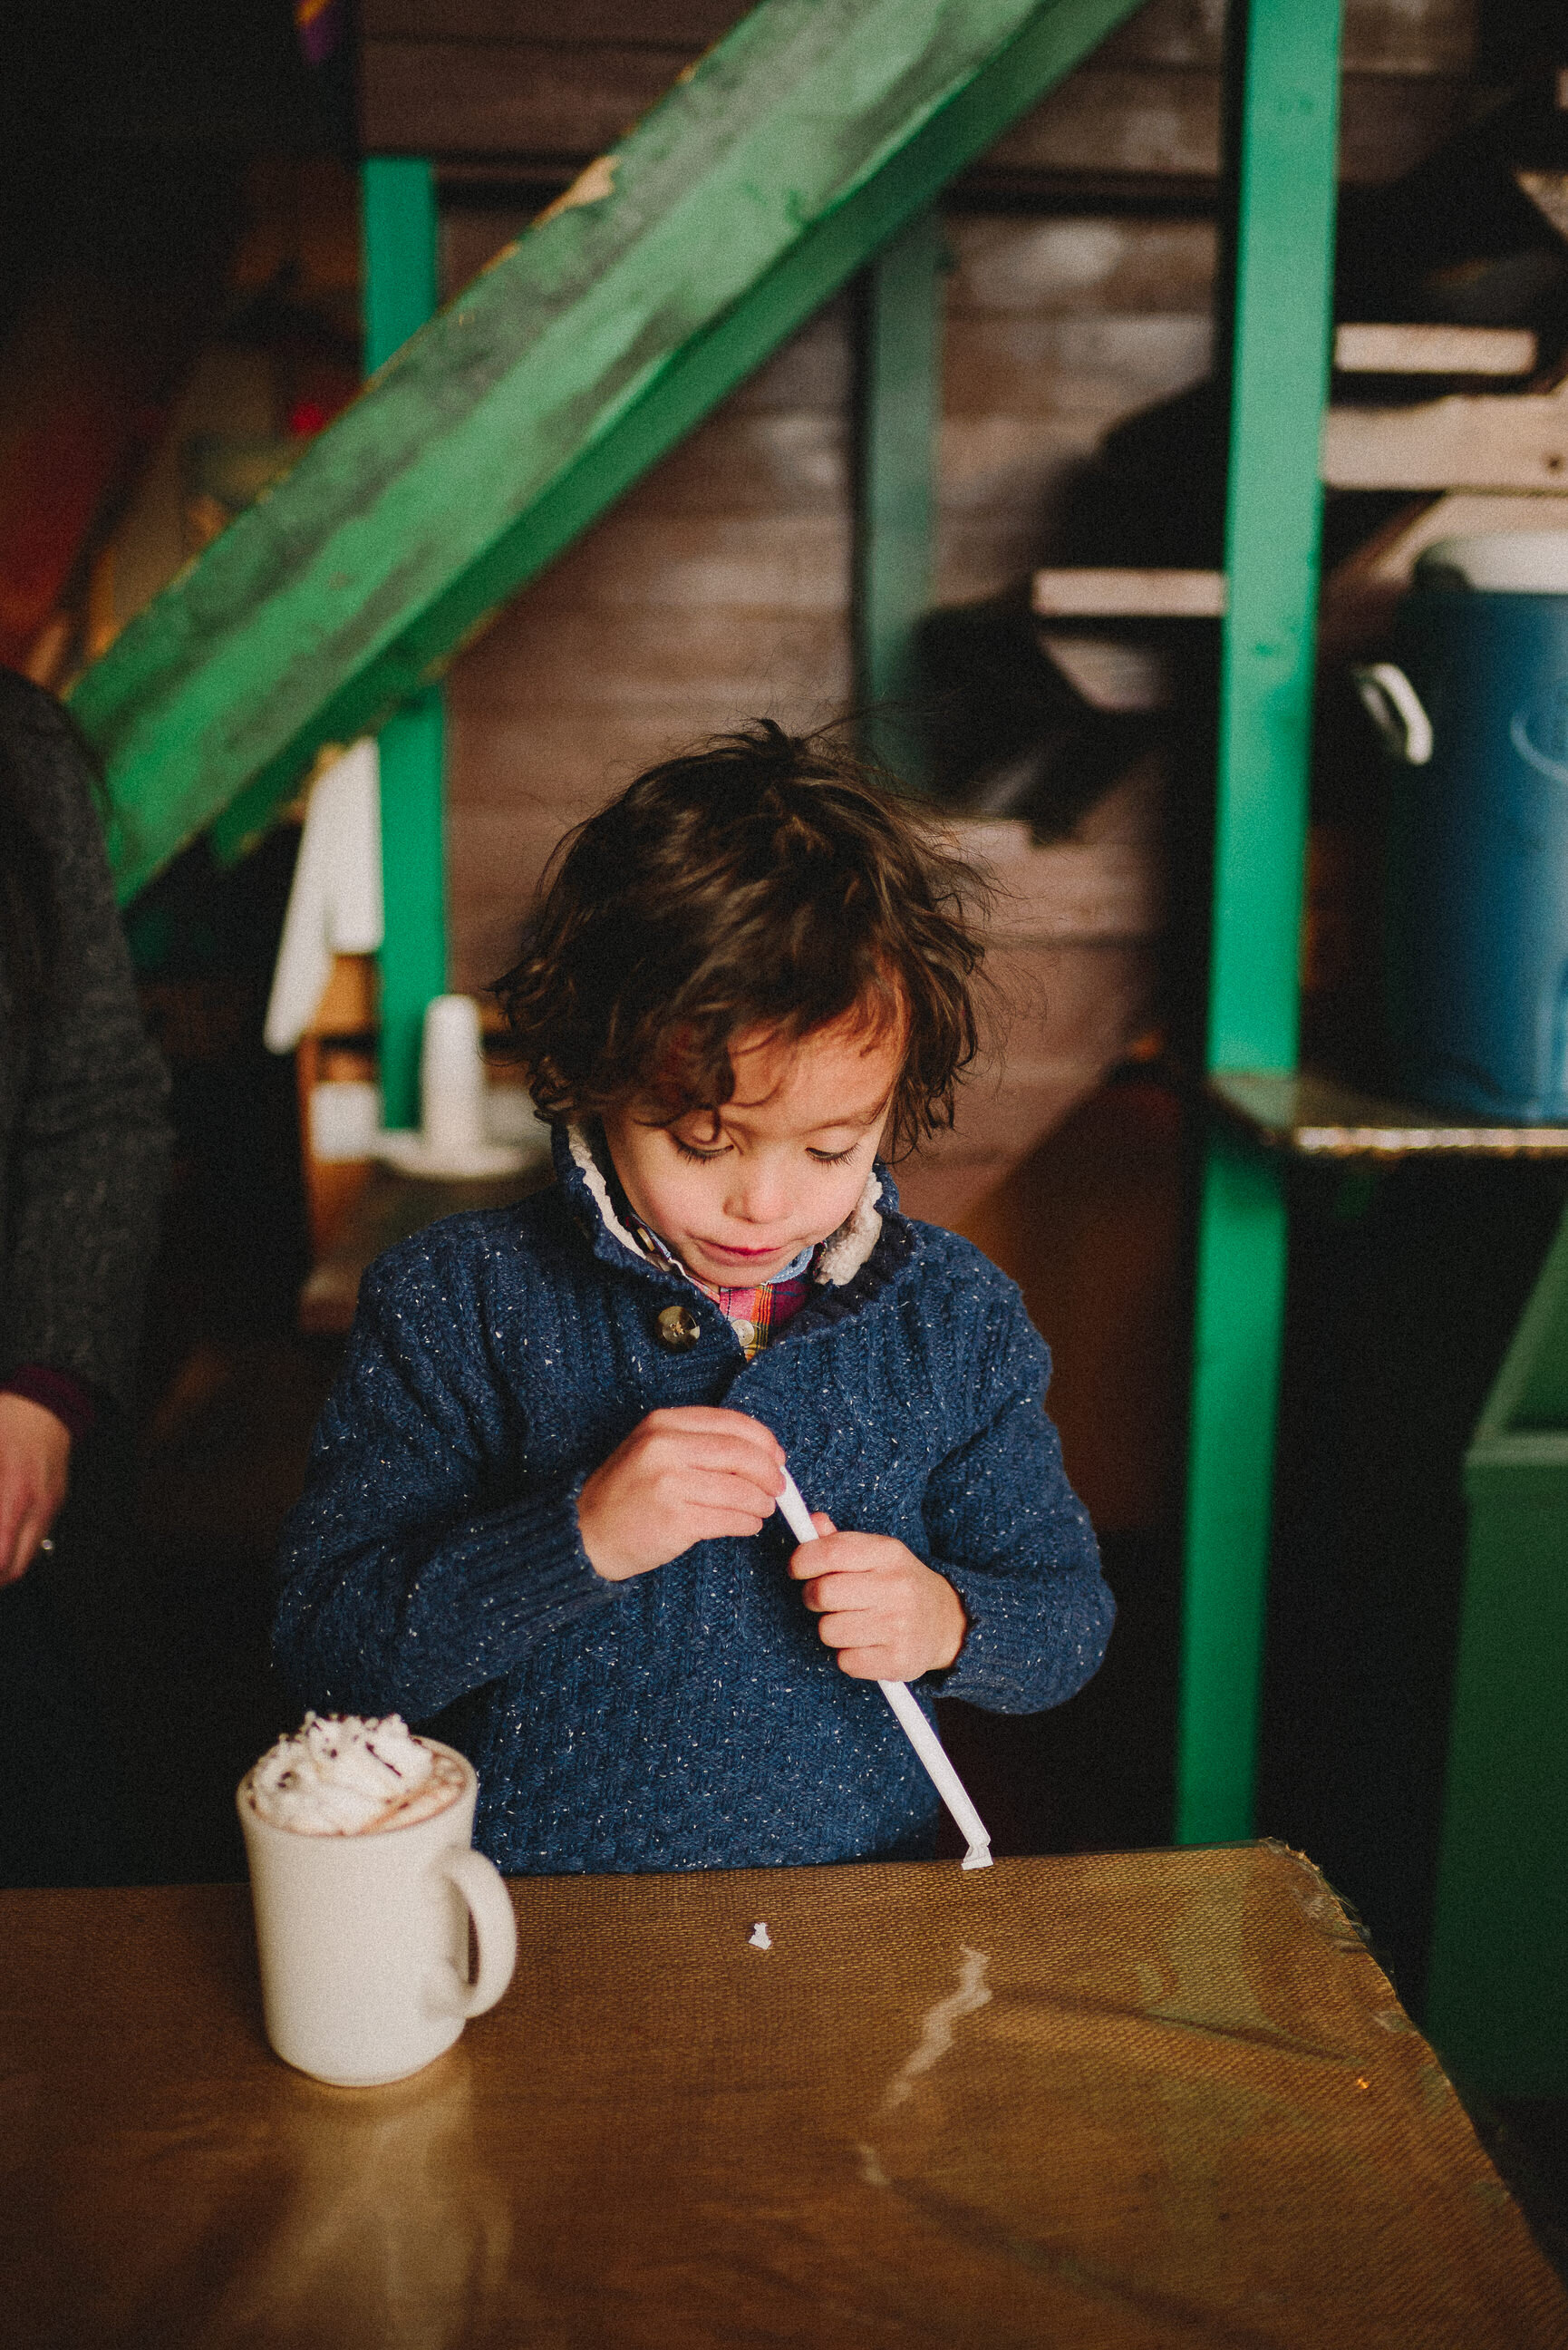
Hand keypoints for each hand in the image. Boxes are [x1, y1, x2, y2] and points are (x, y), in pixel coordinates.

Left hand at [0, 1392, 70, 1586]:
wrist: (48, 1401)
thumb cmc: (11, 1419)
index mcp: (16, 1495)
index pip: (3, 1557)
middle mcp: (38, 1507)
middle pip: (17, 1567)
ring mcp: (50, 1505)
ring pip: (28, 1555)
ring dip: (6, 1562)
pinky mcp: (55, 1499)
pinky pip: (36, 1536)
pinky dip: (16, 1545)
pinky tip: (2, 1535)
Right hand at [577, 1407, 784, 1581]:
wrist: (586, 1532)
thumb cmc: (627, 1492)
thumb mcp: (653, 1449)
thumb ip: (698, 1443)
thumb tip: (761, 1453)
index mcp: (663, 1424)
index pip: (731, 1423)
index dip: (763, 1440)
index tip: (777, 1457)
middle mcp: (665, 1448)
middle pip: (742, 1454)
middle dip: (770, 1473)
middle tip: (779, 1487)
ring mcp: (670, 1485)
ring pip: (740, 1489)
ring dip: (761, 1502)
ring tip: (762, 1509)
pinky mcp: (676, 1521)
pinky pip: (730, 1519)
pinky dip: (747, 1523)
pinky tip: (747, 1525)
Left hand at [789, 1516, 966, 1680]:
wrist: (949, 1622)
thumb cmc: (901, 1584)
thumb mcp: (878, 1555)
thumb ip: (841, 1542)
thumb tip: (812, 1522)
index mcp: (888, 1553)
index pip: (831, 1552)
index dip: (802, 1561)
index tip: (797, 1569)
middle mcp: (896, 1587)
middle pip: (822, 1593)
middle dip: (812, 1598)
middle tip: (824, 1600)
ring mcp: (899, 1625)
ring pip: (828, 1631)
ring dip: (831, 1629)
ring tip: (851, 1623)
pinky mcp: (898, 1660)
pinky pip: (845, 1661)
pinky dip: (849, 1656)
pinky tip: (866, 1645)